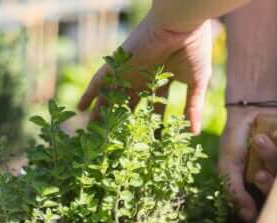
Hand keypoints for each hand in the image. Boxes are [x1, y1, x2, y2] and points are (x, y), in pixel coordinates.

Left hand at [78, 12, 212, 133]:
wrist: (182, 25)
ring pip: (111, 97)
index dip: (150, 125)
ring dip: (102, 114)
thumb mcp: (196, 82)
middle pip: (127, 105)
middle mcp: (142, 78)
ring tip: (92, 133)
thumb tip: (193, 133)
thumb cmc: (193, 49)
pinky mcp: (119, 66)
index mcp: (159, 81)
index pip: (153, 107)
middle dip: (121, 123)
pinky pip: (99, 82)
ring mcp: (128, 73)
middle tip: (113, 142)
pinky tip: (80, 108)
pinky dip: (89, 94)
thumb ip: (192, 107)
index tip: (148, 142)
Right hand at [219, 107, 276, 222]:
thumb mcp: (228, 166)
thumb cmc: (234, 139)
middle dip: (269, 171)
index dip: (265, 189)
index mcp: (253, 183)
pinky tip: (275, 132)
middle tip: (261, 162)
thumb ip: (235, 191)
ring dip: (272, 152)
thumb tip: (247, 218)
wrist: (248, 109)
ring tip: (261, 137)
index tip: (258, 176)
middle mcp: (270, 174)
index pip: (264, 198)